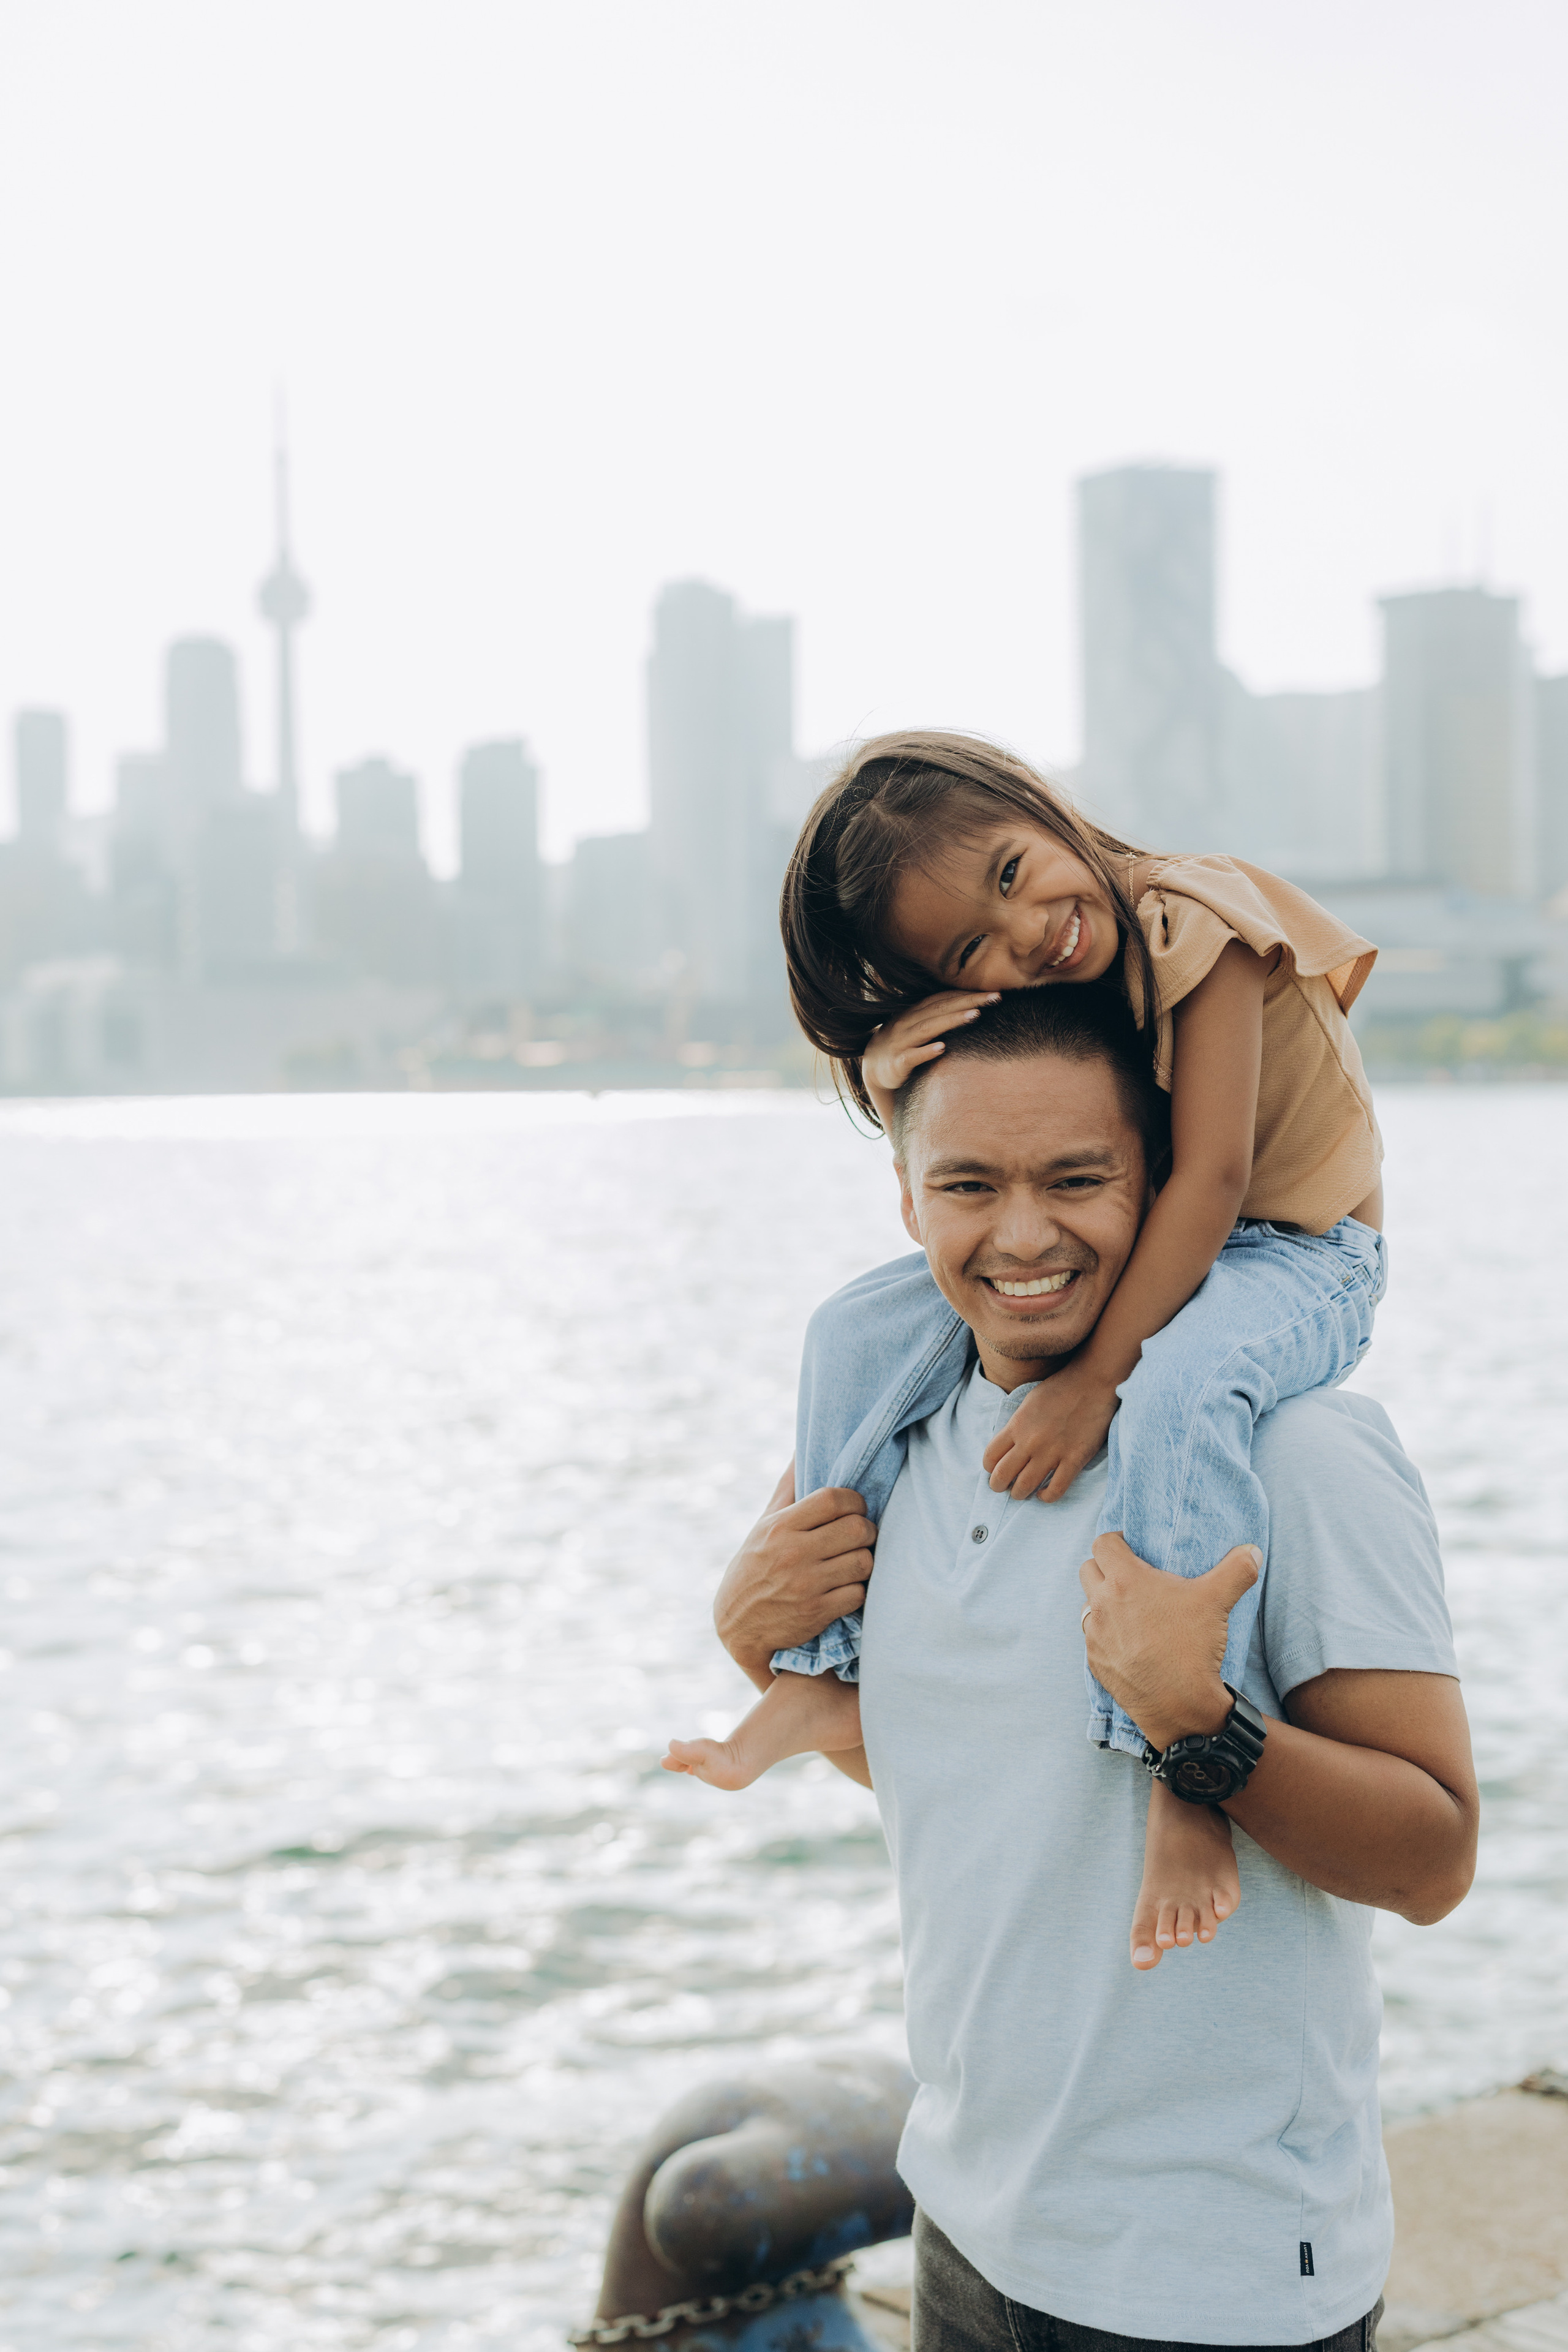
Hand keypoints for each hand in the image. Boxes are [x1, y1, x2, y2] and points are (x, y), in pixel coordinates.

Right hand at [713, 1467, 877, 1686]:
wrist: (738, 1623)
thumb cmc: (756, 1565)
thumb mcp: (763, 1524)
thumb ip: (787, 1488)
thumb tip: (801, 1448)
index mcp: (781, 1527)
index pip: (832, 1499)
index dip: (854, 1500)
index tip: (854, 1507)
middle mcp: (793, 1554)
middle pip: (857, 1529)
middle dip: (867, 1530)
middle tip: (860, 1535)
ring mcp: (806, 1585)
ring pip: (863, 1562)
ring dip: (865, 1561)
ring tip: (854, 1560)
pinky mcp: (817, 1613)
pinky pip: (858, 1594)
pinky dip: (858, 1590)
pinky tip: (846, 1587)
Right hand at [862, 991, 999, 1129]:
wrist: (873, 1067)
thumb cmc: (904, 1045)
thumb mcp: (919, 1026)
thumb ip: (940, 1016)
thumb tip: (973, 1007)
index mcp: (915, 1012)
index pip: (944, 998)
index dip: (968, 994)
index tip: (994, 993)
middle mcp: (908, 1022)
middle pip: (941, 1008)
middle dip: (968, 1001)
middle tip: (994, 997)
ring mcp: (901, 1042)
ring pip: (928, 1028)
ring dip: (952, 1021)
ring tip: (975, 1016)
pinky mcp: (897, 1063)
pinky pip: (912, 1056)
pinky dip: (926, 1051)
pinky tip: (942, 1048)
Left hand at [982, 1361, 1119, 1500]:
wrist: (1092, 1381)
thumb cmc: (1061, 1387)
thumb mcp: (1029, 1402)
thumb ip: (1017, 1424)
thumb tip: (1010, 1444)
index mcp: (1017, 1425)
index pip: (990, 1456)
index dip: (989, 1467)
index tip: (995, 1469)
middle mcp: (1030, 1442)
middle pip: (1002, 1476)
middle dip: (998, 1485)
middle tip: (1003, 1487)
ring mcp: (1052, 1452)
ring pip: (1025, 1487)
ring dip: (1019, 1494)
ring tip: (1022, 1492)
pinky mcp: (1074, 1459)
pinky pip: (1056, 1489)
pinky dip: (1047, 1497)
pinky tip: (1045, 1493)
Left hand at [1077, 1532, 1260, 1752]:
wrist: (1180, 1705)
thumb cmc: (1194, 1647)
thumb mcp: (1218, 1601)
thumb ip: (1237, 1569)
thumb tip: (1252, 1551)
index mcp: (1125, 1580)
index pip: (1103, 1543)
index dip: (1116, 1541)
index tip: (1131, 1547)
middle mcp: (1101, 1604)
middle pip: (1088, 1569)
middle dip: (1105, 1569)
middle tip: (1130, 1577)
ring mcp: (1094, 1635)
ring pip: (1087, 1605)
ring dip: (1102, 1602)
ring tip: (1129, 1609)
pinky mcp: (1095, 1661)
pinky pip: (1092, 1638)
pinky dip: (1105, 1635)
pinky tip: (1128, 1642)